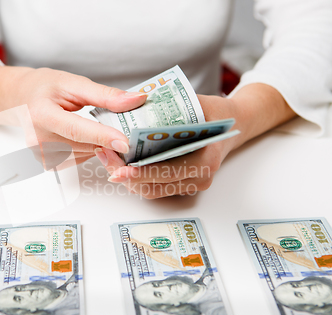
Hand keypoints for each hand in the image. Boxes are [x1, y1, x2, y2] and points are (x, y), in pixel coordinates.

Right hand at [0, 62, 147, 163]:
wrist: (20, 99)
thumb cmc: (43, 88)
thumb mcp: (73, 83)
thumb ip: (105, 94)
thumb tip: (136, 100)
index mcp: (41, 114)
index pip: (76, 129)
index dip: (102, 136)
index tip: (125, 142)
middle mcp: (38, 138)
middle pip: (84, 144)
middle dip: (109, 138)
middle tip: (127, 127)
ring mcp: (41, 154)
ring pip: (85, 154)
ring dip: (99, 144)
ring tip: (100, 127)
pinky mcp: (47, 163)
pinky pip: (79, 159)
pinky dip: (88, 149)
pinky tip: (85, 136)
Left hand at [95, 84, 295, 198]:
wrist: (232, 126)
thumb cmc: (215, 114)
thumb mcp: (197, 104)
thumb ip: (170, 106)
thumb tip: (135, 102)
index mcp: (206, 159)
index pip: (168, 172)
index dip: (142, 173)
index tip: (120, 169)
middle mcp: (199, 177)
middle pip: (154, 186)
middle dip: (125, 175)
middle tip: (105, 158)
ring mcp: (190, 184)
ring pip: (150, 190)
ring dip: (126, 178)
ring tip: (106, 159)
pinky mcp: (180, 185)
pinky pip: (153, 187)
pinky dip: (135, 178)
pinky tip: (118, 163)